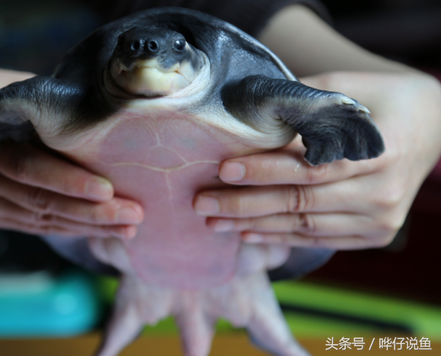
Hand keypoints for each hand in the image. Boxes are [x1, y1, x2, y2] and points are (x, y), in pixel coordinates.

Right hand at [0, 66, 142, 238]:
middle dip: (90, 213)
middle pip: (39, 202)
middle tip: (133, 215)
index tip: (108, 190)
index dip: (68, 182)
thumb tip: (102, 117)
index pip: (28, 167)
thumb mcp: (6, 85)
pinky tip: (98, 229)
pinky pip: (32, 225)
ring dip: (86, 226)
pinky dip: (67, 228)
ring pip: (39, 220)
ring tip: (128, 227)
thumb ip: (43, 105)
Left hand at [194, 72, 440, 248]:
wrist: (430, 128)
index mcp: (381, 152)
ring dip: (253, 224)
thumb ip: (301, 101)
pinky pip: (317, 238)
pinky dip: (279, 237)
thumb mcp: (346, 88)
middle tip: (202, 203)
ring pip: (303, 225)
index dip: (265, 171)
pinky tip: (245, 233)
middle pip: (301, 202)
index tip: (223, 170)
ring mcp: (380, 220)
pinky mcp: (373, 235)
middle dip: (245, 204)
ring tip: (213, 221)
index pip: (311, 167)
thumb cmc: (381, 101)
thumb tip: (243, 110)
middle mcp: (383, 193)